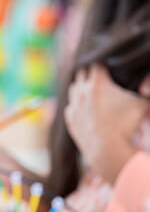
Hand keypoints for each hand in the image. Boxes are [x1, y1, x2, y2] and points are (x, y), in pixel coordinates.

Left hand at [64, 64, 148, 183]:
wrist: (107, 149)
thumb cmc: (126, 125)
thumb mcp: (142, 105)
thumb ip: (148, 93)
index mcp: (97, 83)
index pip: (96, 63)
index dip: (102, 62)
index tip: (107, 62)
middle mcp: (81, 91)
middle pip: (81, 73)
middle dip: (90, 71)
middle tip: (98, 72)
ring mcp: (73, 105)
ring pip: (73, 88)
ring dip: (81, 86)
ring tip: (89, 87)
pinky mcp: (70, 118)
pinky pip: (71, 106)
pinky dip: (76, 103)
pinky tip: (83, 105)